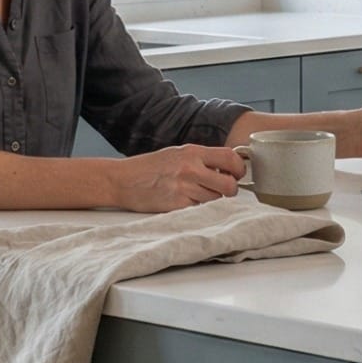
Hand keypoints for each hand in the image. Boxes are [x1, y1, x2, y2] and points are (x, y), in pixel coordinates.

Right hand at [110, 144, 246, 210]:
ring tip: (197, 195)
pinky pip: (200, 210)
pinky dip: (198, 209)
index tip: (236, 174)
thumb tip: (227, 168)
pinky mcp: (177, 205)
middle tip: (221, 190)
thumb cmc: (148, 167)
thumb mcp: (176, 153)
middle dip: (229, 190)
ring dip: (212, 200)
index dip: (239, 168)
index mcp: (192, 152)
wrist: (121, 180)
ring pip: (216, 200)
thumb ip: (201, 159)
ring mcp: (184, 188)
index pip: (230, 157)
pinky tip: (185, 203)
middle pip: (229, 184)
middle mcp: (191, 168)